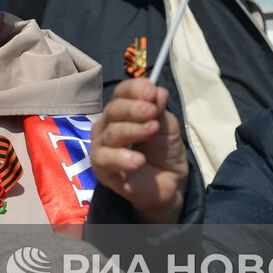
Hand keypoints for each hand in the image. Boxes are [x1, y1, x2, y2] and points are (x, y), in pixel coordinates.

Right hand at [91, 79, 186, 223]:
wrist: (170, 182)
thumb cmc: (164, 150)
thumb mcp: (167, 125)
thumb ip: (159, 109)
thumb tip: (156, 90)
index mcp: (123, 111)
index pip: (121, 93)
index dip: (134, 89)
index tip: (151, 92)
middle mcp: (108, 125)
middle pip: (113, 110)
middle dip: (134, 109)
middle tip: (152, 112)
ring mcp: (103, 147)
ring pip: (111, 133)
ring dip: (132, 130)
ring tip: (152, 130)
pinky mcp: (102, 169)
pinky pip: (103, 158)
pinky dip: (121, 158)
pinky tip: (139, 161)